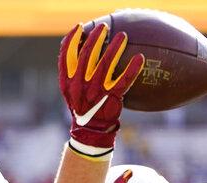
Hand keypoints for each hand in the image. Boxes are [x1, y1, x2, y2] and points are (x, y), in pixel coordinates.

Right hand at [59, 23, 144, 158]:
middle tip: (104, 27)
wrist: (90, 131)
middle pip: (88, 54)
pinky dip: (133, 68)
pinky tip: (140, 58)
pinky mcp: (112, 97)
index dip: (72, 39)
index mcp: (68, 82)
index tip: (80, 27)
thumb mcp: (71, 92)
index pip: (67, 55)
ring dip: (115, 47)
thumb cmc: (82, 107)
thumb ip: (72, 74)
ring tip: (123, 36)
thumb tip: (77, 51)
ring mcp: (96, 91)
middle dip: (96, 37)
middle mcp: (81, 84)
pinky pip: (124, 79)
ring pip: (106, 63)